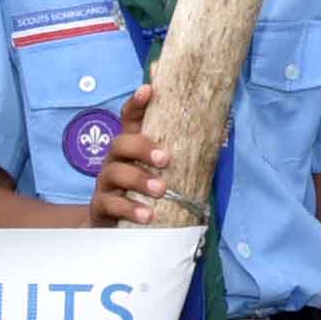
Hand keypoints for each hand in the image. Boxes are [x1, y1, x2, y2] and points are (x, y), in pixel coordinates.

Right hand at [87, 91, 180, 226]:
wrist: (117, 229)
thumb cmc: (145, 195)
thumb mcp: (161, 174)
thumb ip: (182, 157)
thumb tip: (219, 137)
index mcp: (131, 149)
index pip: (129, 119)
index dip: (136, 104)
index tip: (148, 90)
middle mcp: (115, 161)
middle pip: (120, 143)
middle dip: (142, 148)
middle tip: (165, 160)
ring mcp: (105, 184)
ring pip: (115, 173)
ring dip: (139, 179)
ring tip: (162, 190)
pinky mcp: (101, 208)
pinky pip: (111, 204)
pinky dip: (130, 209)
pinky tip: (147, 215)